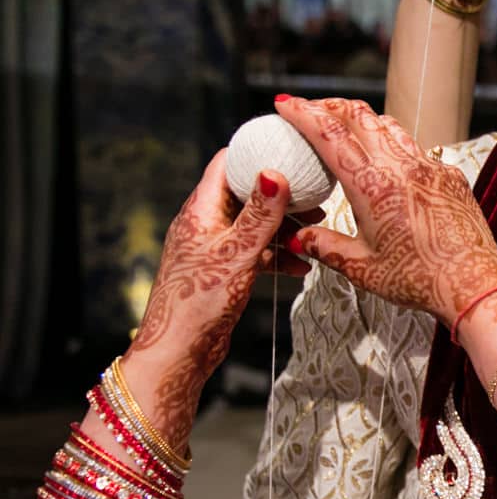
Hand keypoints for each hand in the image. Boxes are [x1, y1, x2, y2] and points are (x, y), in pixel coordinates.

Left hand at [121, 152, 298, 446]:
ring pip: (255, 225)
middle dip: (281, 194)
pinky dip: (277, 255)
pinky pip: (255, 252)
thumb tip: (273, 173)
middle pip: (246, 194)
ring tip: (314, 231)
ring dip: (283, 227)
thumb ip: (259, 215)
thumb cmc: (198, 302)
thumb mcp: (237, 253)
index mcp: (201, 211)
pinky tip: (299, 266)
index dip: (255, 152)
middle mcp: (205, 224)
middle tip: (315, 195)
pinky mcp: (223, 271)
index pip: (226, 164)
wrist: (180, 350)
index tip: (288, 149)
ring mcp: (214, 248)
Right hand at [275, 97, 496, 327]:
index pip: (330, 134)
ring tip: (346, 127)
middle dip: (330, 106)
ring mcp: (430, 168)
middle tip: (310, 109)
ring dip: (363, 120)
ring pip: (390, 127)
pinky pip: (417, 149)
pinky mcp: (450, 176)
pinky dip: (394, 144)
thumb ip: (326, 247)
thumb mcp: (361, 268)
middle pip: (360, 117)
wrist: (474, 283)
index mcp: (373, 186)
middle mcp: (402, 168)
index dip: (303, 113)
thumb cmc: (419, 280)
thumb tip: (299, 236)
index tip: (285, 104)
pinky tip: (387, 161)